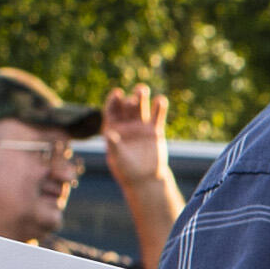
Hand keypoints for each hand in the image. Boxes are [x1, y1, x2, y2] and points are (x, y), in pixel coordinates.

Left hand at [97, 86, 169, 200]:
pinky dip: (159, 108)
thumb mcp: (118, 158)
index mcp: (113, 128)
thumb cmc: (127, 170)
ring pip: (141, 108)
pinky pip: (157, 117)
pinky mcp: (154, 131)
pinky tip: (160, 100)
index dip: (113, 101)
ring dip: (141, 97)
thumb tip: (108, 134)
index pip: (112, 111)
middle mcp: (127, 125)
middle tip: (133, 98)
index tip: (117, 94)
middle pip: (127, 107)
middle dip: (130, 100)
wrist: (144, 179)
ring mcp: (141, 127)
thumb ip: (114, 146)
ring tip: (142, 89)